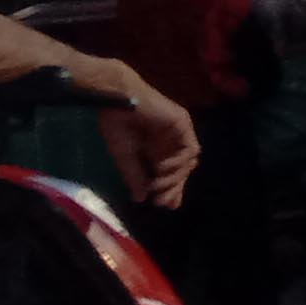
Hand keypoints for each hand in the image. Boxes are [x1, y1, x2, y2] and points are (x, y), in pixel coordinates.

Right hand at [68, 57, 199, 209]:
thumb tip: (141, 199)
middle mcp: (171, 140)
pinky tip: (161, 168)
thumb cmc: (117, 123)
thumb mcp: (125, 156)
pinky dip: (178, 162)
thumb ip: (136, 176)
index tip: (162, 205)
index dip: (170, 189)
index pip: (170, 172)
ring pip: (187, 161)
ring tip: (157, 187)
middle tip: (162, 202)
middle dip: (174, 187)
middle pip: (182, 169)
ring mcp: (179, 131)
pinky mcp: (182, 123)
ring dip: (175, 178)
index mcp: (157, 147)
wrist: (115, 99)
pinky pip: (189, 149)